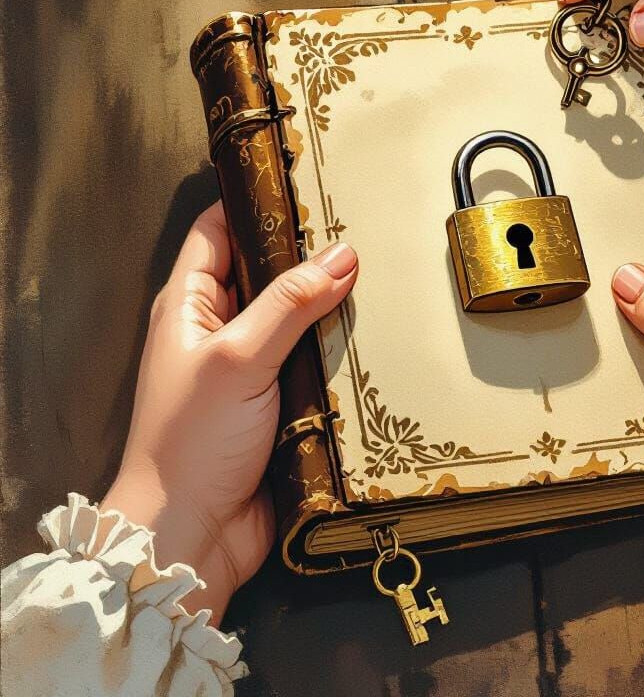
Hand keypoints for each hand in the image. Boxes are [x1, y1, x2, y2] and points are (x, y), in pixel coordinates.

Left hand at [102, 204, 357, 623]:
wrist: (192, 538)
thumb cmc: (192, 442)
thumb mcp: (237, 358)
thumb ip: (289, 303)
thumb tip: (343, 254)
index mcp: (188, 305)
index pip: (218, 231)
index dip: (254, 200)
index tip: (305, 178)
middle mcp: (219, 330)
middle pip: (267, 273)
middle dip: (309, 254)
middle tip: (363, 223)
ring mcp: (252, 368)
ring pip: (298, 319)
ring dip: (333, 305)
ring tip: (383, 272)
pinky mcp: (281, 404)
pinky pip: (316, 363)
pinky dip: (343, 350)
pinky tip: (379, 335)